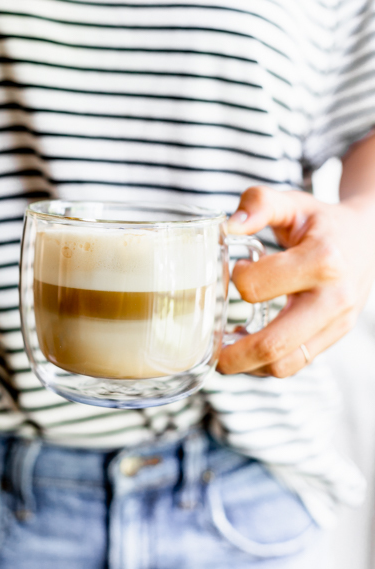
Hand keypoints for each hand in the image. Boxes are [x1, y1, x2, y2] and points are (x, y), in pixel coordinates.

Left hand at [217, 185, 374, 376]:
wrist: (368, 238)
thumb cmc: (322, 222)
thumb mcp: (293, 203)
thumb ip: (260, 203)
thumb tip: (230, 226)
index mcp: (322, 260)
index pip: (258, 288)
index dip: (236, 280)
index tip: (236, 269)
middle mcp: (334, 298)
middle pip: (274, 344)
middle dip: (233, 354)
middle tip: (209, 346)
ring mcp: (337, 323)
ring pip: (285, 365)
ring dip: (249, 365)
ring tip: (228, 349)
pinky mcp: (334, 337)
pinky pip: (296, 364)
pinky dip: (266, 364)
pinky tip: (249, 347)